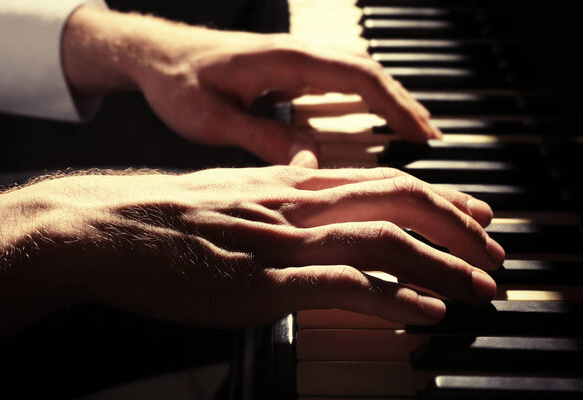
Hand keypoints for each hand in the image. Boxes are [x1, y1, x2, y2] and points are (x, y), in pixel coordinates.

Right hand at [0, 167, 502, 342]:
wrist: (106, 227)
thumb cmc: (165, 212)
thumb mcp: (229, 187)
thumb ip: (278, 183)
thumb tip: (311, 171)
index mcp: (289, 187)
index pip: (381, 180)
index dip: (437, 197)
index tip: (471, 214)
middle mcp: (293, 207)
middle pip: (397, 201)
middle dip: (455, 227)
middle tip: (491, 251)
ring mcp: (278, 245)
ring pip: (380, 242)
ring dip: (439, 266)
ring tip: (476, 287)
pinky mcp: (258, 285)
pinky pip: (340, 286)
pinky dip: (389, 298)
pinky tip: (420, 313)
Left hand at [61, 7, 441, 167]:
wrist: (152, 55)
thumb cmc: (176, 82)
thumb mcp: (213, 119)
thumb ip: (262, 139)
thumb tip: (310, 164)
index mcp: (284, 60)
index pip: (357, 76)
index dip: (394, 105)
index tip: (421, 134)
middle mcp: (296, 55)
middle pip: (368, 73)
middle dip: (404, 104)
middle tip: (434, 140)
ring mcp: (293, 63)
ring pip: (356, 78)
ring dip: (388, 102)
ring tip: (416, 134)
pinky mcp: (286, 74)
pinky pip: (337, 85)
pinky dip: (363, 103)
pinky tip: (373, 123)